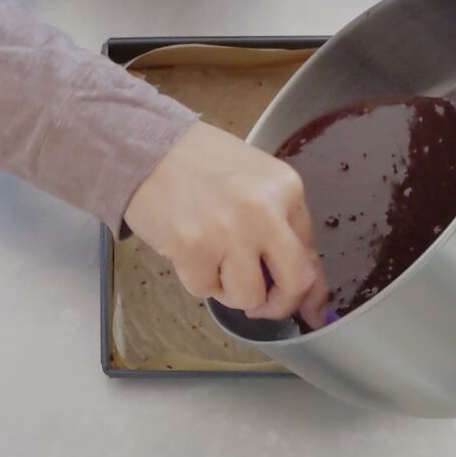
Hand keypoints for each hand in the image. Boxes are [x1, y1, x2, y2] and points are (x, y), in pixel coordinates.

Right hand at [124, 121, 328, 326]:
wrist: (145, 148)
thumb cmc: (198, 162)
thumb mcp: (255, 180)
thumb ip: (281, 225)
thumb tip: (308, 289)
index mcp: (286, 189)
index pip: (311, 254)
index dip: (306, 288)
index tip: (307, 307)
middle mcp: (264, 212)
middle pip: (295, 282)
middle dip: (280, 304)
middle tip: (261, 304)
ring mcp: (229, 232)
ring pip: (248, 296)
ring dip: (230, 291)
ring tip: (213, 263)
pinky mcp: (193, 250)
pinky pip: (205, 290)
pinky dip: (197, 279)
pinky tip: (188, 252)